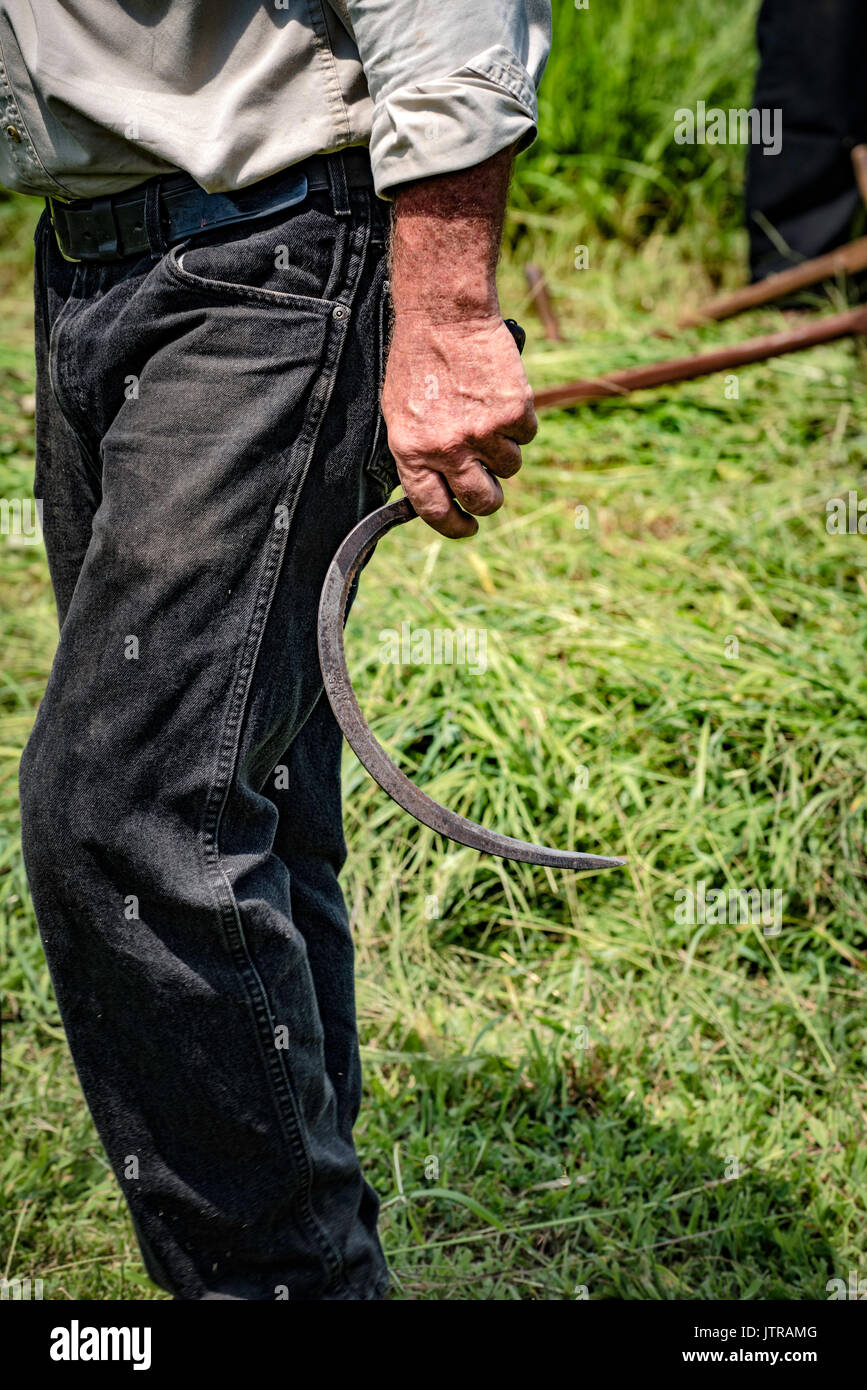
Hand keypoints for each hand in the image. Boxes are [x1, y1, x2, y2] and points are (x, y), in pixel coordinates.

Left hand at [381, 312, 537, 537]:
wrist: (445, 314)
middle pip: (483, 500)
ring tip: (487, 415)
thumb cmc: (418, 360)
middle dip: (490, 500)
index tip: (467, 527)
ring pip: (510, 467)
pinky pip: (527, 435)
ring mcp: (483, 432)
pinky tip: (499, 395)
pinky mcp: (513, 412)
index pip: (434, 510)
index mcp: (412, 452)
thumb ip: (418, 454)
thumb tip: (438, 490)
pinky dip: (519, 420)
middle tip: (491, 489)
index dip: (454, 526)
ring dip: (504, 449)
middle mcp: (447, 448)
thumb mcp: (399, 413)